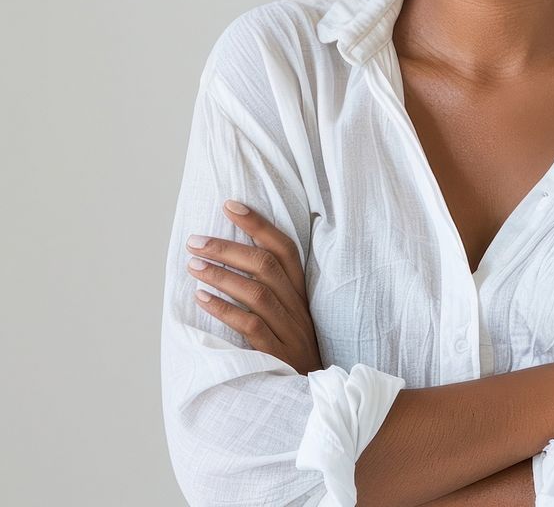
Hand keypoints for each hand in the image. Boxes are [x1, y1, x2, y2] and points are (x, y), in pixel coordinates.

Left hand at [186, 199, 322, 375]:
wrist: (311, 396)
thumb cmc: (291, 348)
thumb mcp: (289, 313)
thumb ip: (269, 287)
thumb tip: (230, 256)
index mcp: (301, 290)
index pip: (283, 247)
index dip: (258, 223)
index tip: (230, 205)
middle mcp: (297, 304)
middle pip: (265, 265)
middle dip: (227, 248)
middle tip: (195, 240)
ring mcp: (289, 329)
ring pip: (257, 292)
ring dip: (222, 275)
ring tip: (193, 264)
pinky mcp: (276, 353)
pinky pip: (250, 326)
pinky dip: (224, 309)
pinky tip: (201, 298)